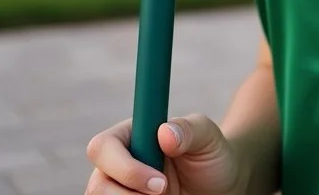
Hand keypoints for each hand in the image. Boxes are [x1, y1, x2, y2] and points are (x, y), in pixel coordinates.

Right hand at [85, 114, 243, 194]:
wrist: (220, 184)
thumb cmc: (212, 154)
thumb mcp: (208, 137)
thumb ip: (189, 129)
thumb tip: (164, 132)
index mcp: (131, 134)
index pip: (103, 146)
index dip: (126, 169)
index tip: (160, 184)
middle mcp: (118, 163)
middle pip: (97, 184)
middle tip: (164, 193)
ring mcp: (118, 189)